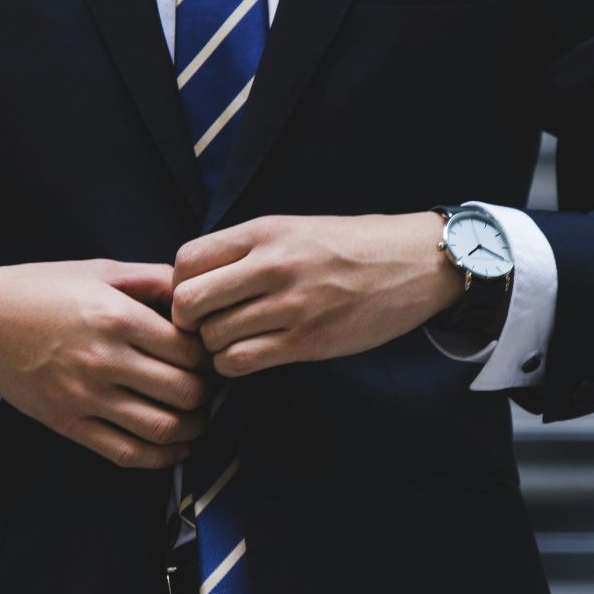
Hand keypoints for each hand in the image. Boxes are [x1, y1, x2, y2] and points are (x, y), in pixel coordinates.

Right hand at [0, 259, 213, 468]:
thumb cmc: (43, 290)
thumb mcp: (100, 271)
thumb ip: (154, 279)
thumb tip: (199, 292)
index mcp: (116, 317)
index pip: (190, 350)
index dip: (211, 355)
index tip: (211, 353)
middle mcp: (103, 360)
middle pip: (185, 392)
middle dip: (208, 392)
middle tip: (210, 386)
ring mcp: (85, 397)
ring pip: (163, 428)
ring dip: (193, 428)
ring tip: (197, 416)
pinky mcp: (69, 424)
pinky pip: (127, 453)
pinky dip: (162, 457)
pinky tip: (176, 446)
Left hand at [170, 213, 464, 376]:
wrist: (415, 262)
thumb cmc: (351, 246)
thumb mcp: (294, 229)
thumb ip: (247, 250)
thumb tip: (194, 279)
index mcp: (264, 231)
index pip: (186, 260)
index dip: (179, 285)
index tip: (197, 297)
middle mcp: (272, 265)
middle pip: (188, 302)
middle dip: (188, 321)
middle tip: (205, 326)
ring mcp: (291, 305)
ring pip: (212, 338)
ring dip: (214, 347)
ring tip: (234, 341)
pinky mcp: (308, 341)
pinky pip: (241, 362)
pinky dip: (234, 365)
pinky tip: (250, 356)